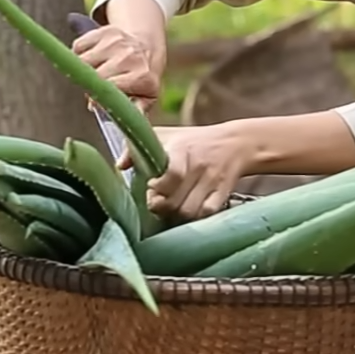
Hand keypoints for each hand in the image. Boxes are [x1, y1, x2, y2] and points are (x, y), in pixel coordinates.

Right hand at [71, 24, 161, 107]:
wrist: (146, 46)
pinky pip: (79, 46)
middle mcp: (130, 56)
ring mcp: (117, 41)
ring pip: (82, 60)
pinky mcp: (105, 31)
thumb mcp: (146, 97)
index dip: (97, 97)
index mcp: (142, 76)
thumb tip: (131, 121)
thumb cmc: (142, 77)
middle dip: (90, 85)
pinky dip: (80, 54)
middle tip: (96, 88)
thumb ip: (137, 111)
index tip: (94, 101)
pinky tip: (93, 59)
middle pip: (94, 75)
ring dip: (84, 69)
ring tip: (96, 72)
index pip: (110, 89)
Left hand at [142, 124, 256, 221]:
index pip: (173, 173)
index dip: (158, 187)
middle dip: (161, 206)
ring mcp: (213, 182)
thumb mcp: (165, 135)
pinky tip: (186, 211)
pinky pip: (206, 215)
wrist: (235, 143)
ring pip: (189, 212)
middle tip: (156, 202)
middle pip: (176, 200)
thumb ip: (137, 147)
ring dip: (175, 215)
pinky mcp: (223, 193)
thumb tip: (119, 166)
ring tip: (169, 208)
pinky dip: (194, 218)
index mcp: (183, 148)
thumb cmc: (193, 141)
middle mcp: (199, 166)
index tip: (151, 186)